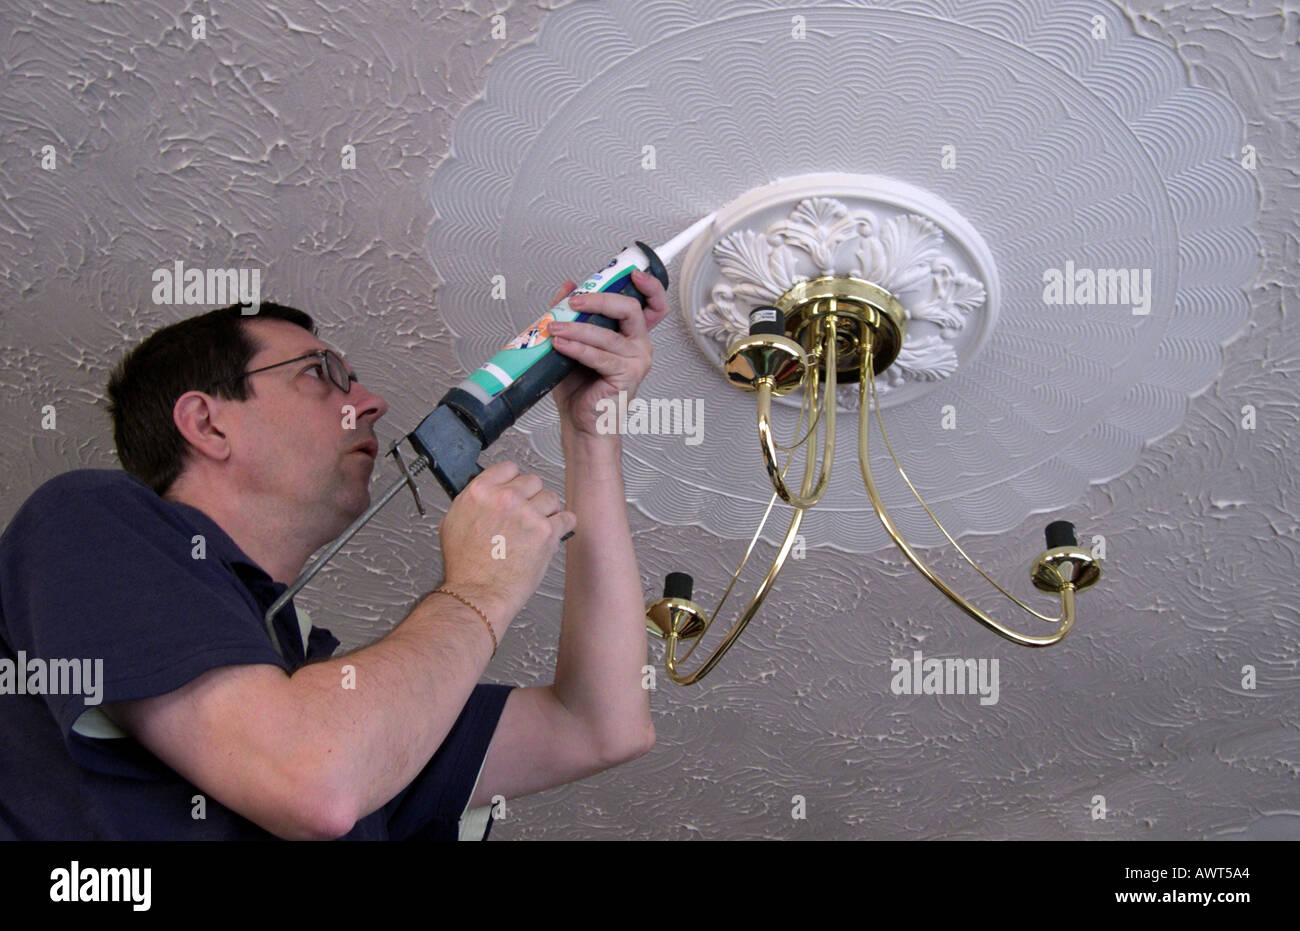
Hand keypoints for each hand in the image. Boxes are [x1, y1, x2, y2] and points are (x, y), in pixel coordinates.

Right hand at [437, 461, 576, 632]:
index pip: (508, 467)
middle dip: (530, 496)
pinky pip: (567, 518)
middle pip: (532, 481)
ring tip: (538, 525)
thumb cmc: (465, 566)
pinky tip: (555, 530)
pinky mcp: (546, 532)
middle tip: (526, 512)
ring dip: (547, 510)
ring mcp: (528, 514)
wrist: (478, 593)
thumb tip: (484, 494)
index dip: (513, 479)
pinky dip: (563, 524)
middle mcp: (506, 499)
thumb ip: (471, 501)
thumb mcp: (453, 522)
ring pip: (551, 498)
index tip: (516, 488)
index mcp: (481, 491)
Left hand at [546, 269, 670, 436]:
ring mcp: (636, 361)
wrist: (581, 422)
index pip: (653, 306)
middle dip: (601, 299)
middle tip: (575, 300)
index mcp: (632, 336)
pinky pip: (599, 356)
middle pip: (631, 309)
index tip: (632, 274)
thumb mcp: (573, 342)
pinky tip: (560, 344)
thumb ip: (572, 314)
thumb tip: (567, 286)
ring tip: (555, 326)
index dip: (649, 287)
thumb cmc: (580, 389)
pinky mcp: (626, 376)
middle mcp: (639, 346)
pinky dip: (577, 348)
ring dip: (577, 327)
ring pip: (608, 334)